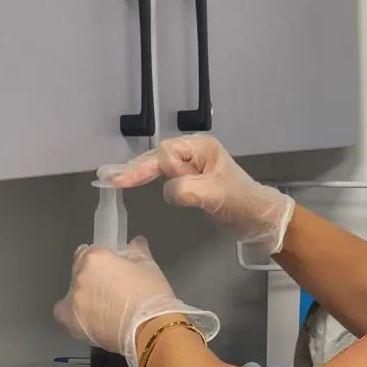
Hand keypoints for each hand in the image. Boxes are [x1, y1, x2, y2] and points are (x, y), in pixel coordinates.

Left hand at [54, 237, 219, 366]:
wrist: (150, 331)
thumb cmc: (151, 297)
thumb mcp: (149, 268)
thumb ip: (138, 252)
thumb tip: (136, 244)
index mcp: (95, 258)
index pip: (87, 251)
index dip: (99, 260)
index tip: (108, 267)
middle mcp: (80, 277)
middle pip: (80, 273)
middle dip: (93, 279)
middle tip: (112, 290)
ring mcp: (74, 301)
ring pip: (73, 294)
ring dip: (85, 298)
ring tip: (105, 309)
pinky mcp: (73, 323)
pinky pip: (66, 315)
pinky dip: (75, 316)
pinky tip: (91, 321)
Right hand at [98, 135, 294, 254]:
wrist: (259, 219)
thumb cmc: (241, 204)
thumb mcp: (216, 195)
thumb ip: (188, 189)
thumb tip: (167, 190)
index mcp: (202, 148)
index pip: (168, 151)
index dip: (154, 167)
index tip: (141, 183)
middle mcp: (194, 152)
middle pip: (157, 156)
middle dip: (136, 167)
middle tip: (108, 178)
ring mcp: (192, 166)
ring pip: (157, 165)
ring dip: (138, 173)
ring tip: (113, 180)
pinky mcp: (190, 180)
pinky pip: (163, 176)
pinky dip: (146, 179)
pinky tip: (130, 183)